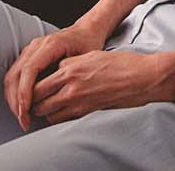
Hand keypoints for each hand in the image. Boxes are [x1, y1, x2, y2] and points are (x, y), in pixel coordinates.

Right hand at [4, 24, 108, 130]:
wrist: (85, 31)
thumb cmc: (88, 45)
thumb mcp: (86, 58)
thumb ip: (72, 75)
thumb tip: (63, 97)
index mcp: (50, 44)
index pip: (29, 69)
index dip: (24, 92)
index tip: (25, 111)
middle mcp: (36, 46)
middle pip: (15, 75)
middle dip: (16, 100)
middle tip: (23, 120)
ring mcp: (29, 50)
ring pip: (11, 76)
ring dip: (13, 99)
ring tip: (22, 117)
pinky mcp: (27, 56)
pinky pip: (14, 76)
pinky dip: (15, 93)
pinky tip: (22, 107)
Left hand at [29, 49, 174, 124]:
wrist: (143, 77)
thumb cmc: (122, 63)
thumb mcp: (92, 55)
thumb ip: (71, 63)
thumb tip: (58, 70)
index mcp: (71, 69)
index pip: (38, 83)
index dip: (31, 87)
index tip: (31, 88)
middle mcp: (71, 87)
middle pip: (38, 101)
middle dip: (33, 102)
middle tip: (33, 101)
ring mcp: (78, 102)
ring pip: (48, 114)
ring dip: (45, 112)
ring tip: (47, 108)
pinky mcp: (87, 113)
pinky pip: (62, 120)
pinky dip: (57, 118)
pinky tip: (62, 112)